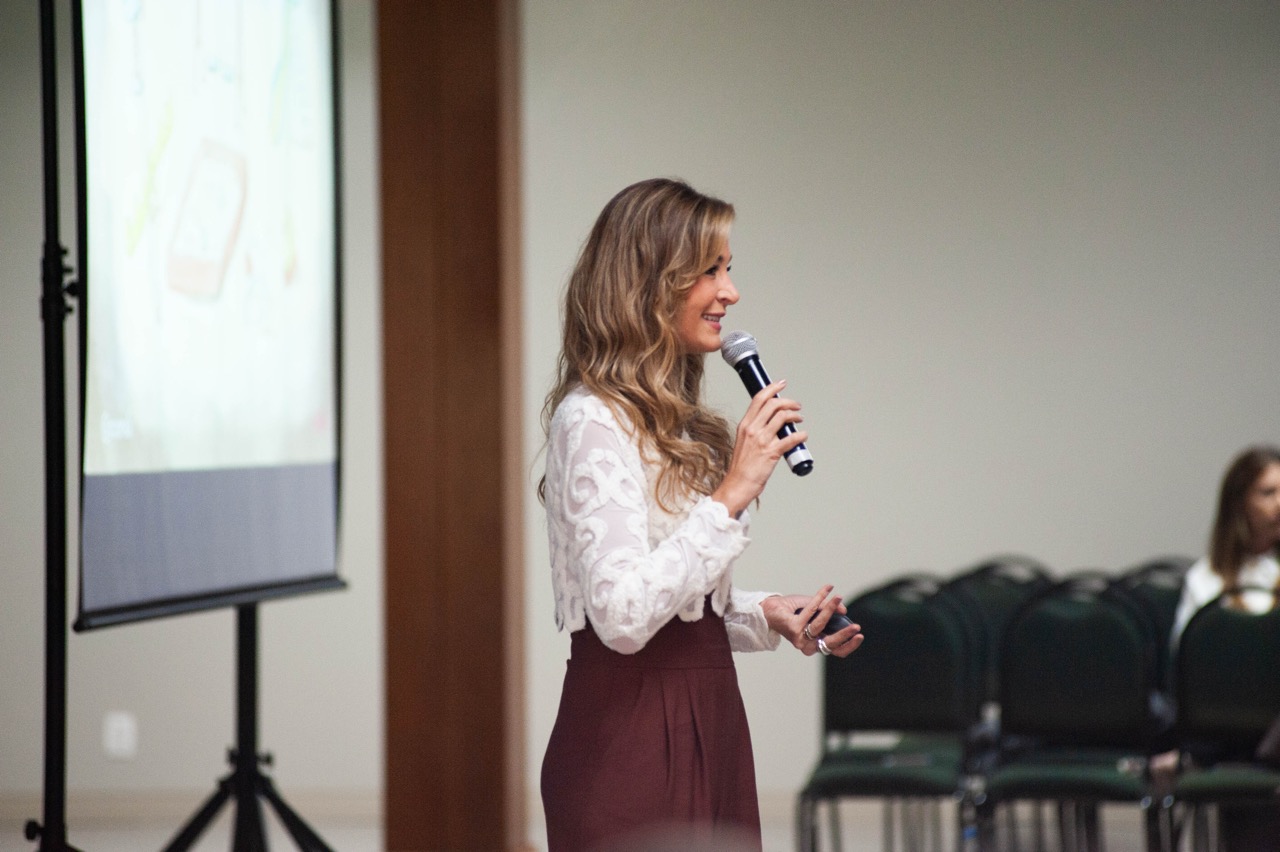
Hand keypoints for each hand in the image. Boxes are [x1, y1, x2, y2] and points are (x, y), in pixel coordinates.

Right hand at [711, 380, 807, 516]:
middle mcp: (752, 429)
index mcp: (745, 425)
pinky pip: (791, 438)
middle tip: (796, 406)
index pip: (758, 399)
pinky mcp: (771, 452)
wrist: (738, 484)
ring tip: (799, 420)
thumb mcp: (744, 442)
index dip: (771, 388)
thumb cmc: (741, 466)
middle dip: (789, 402)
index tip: (781, 384)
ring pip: (783, 417)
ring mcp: (762, 440)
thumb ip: (755, 430)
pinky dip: (801, 435)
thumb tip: (771, 423)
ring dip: (796, 416)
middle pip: (773, 404)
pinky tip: (803, 436)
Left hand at [762, 586, 863, 657]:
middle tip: (857, 627)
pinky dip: (820, 598)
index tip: (859, 636)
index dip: (849, 645)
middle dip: (845, 635)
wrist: (768, 608)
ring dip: (831, 609)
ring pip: (821, 624)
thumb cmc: (790, 610)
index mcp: (815, 643)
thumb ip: (828, 609)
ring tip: (839, 597)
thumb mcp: (813, 609)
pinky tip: (827, 589)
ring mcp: (800, 638)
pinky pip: (811, 611)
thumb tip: (844, 609)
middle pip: (831, 645)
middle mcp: (807, 645)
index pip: (836, 650)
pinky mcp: (793, 629)